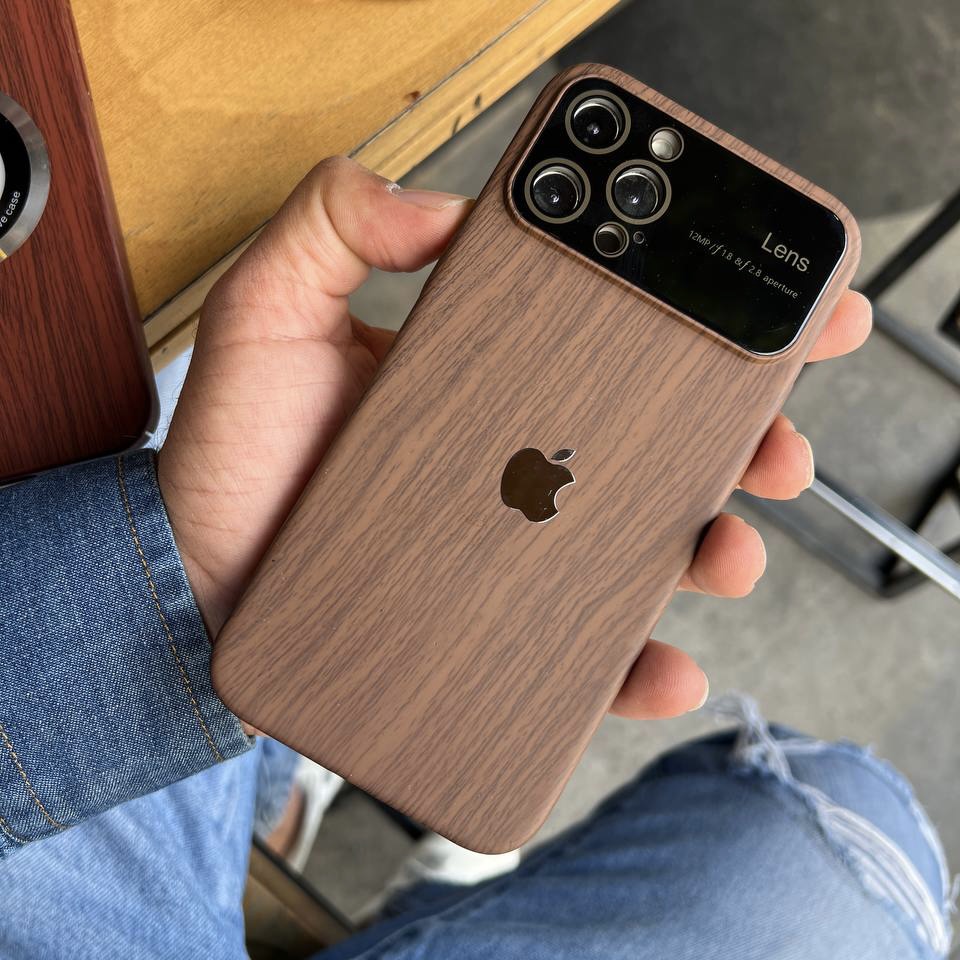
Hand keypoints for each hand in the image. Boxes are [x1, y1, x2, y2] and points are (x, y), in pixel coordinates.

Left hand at [157, 157, 870, 720]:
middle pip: (660, 446)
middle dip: (745, 442)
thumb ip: (334, 226)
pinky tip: (664, 665)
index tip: (773, 317)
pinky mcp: (500, 630)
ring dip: (714, 547)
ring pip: (647, 548)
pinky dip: (640, 663)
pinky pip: (591, 649)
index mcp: (491, 378)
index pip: (615, 342)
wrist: (201, 579)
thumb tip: (442, 204)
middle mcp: (521, 463)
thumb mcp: (268, 313)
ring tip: (726, 551)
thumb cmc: (236, 455)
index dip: (703, 327)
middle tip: (777, 447)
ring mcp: (518, 549)